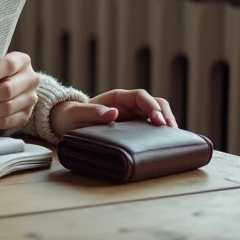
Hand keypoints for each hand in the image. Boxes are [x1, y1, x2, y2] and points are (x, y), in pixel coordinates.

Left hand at [49, 88, 177, 136]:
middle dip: (164, 114)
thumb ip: (93, 113)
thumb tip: (114, 112)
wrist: (65, 124)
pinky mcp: (133, 128)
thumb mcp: (77, 114)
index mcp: (116, 98)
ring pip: (156, 114)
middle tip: (171, 130)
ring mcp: (132, 116)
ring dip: (166, 122)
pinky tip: (167, 143)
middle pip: (154, 103)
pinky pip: (150, 127)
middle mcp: (127, 105)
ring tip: (174, 138)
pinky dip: (160, 133)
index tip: (158, 120)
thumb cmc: (70, 116)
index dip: (152, 106)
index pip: (140, 96)